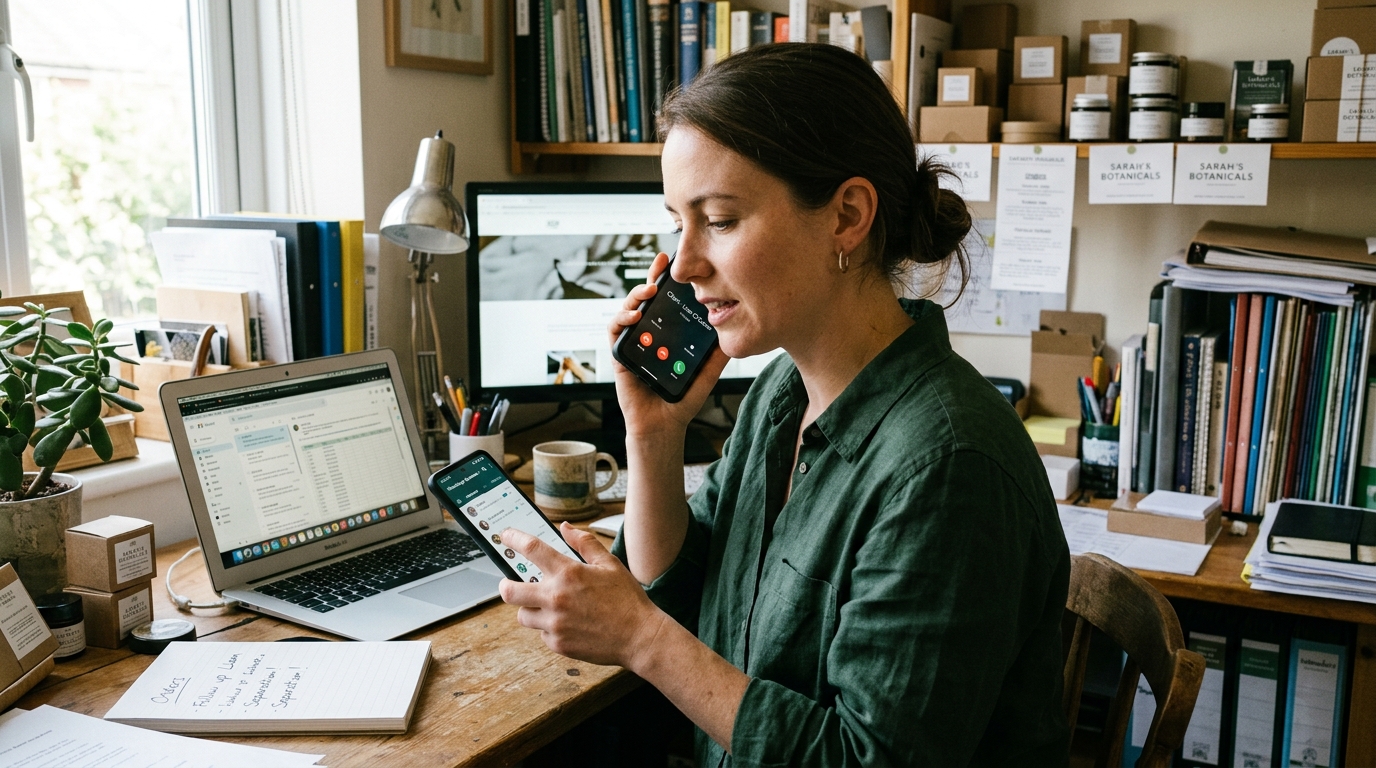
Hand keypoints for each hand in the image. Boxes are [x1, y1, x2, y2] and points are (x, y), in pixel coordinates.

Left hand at [497, 523, 668, 668]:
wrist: (640, 637)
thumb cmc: (627, 600)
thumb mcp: (610, 564)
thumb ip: (585, 543)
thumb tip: (565, 528)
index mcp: (569, 573)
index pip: (531, 549)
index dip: (513, 539)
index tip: (505, 536)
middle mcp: (556, 598)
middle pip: (509, 591)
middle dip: (505, 585)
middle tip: (509, 583)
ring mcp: (555, 624)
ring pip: (523, 615)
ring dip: (530, 609)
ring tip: (548, 606)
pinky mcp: (558, 644)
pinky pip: (542, 634)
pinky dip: (549, 628)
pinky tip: (568, 624)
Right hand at [607, 252, 729, 440]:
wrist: (664, 425)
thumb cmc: (682, 399)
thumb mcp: (706, 372)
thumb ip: (717, 353)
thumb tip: (735, 330)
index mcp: (668, 333)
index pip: (668, 302)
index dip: (670, 281)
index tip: (676, 263)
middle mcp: (649, 334)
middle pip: (647, 299)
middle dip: (652, 276)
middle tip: (661, 263)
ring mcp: (634, 342)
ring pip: (629, 308)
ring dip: (637, 295)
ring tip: (649, 290)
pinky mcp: (620, 354)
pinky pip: (615, 330)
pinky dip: (622, 318)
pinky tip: (635, 315)